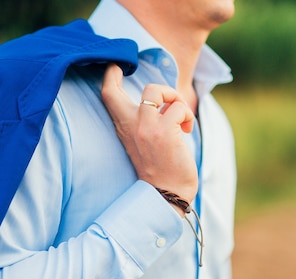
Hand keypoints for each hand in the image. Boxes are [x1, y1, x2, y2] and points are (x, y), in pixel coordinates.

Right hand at [101, 64, 198, 208]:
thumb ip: (146, 121)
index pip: (108, 97)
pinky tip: (187, 130)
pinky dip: (187, 115)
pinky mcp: (164, 131)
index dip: (109, 76)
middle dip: (138, 80)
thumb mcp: (144, 142)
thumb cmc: (160, 169)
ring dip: (175, 99)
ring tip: (181, 118)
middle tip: (157, 90)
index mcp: (123, 128)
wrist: (166, 194)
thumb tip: (166, 100)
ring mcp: (146, 127)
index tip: (115, 67)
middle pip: (120, 90)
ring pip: (156, 90)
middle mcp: (130, 125)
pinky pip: (179, 107)